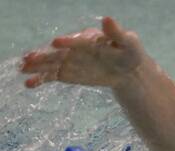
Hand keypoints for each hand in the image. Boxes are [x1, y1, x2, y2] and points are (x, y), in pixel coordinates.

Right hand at [20, 17, 144, 88]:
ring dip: (37, 66)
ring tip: (23, 68)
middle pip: (58, 52)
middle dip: (45, 55)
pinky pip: (52, 76)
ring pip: (51, 63)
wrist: (128, 70)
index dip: (68, 42)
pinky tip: (29, 84)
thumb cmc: (129, 52)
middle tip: (30, 58)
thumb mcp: (128, 42)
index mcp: (89, 38)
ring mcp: (69, 60)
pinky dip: (41, 79)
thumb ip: (117, 33)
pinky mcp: (67, 73)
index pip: (78, 40)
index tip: (57, 43)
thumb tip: (108, 20)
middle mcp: (75, 48)